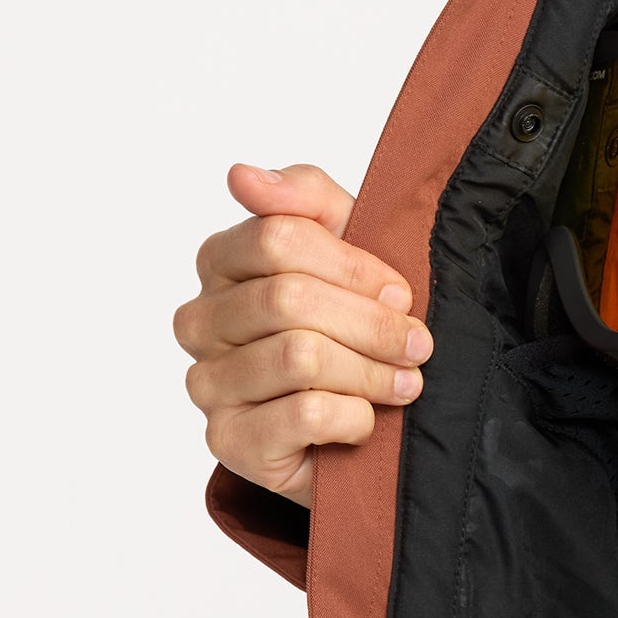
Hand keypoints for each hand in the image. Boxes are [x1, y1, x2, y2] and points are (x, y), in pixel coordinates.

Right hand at [174, 163, 430, 508]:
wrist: (360, 414)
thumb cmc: (352, 318)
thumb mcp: (347, 241)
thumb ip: (303, 197)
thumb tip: (242, 175)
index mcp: (221, 261)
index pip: (278, 238)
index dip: (353, 266)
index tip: (400, 291)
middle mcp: (200, 321)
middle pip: (288, 299)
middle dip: (371, 323)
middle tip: (417, 343)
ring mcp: (208, 384)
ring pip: (298, 357)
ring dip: (370, 372)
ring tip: (404, 383)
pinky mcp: (230, 441)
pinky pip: (301, 415)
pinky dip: (353, 416)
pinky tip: (366, 419)